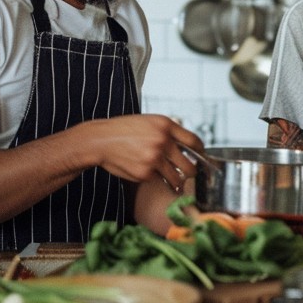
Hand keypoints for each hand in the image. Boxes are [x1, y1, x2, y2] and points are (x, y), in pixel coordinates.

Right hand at [79, 114, 204, 192]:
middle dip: (192, 172)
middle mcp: (163, 141)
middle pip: (190, 165)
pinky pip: (158, 180)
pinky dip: (155, 178)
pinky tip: (145, 170)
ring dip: (176, 180)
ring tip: (172, 178)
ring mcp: (154, 158)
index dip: (201, 152)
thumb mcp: (150, 122)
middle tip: (189, 173)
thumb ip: (169, 131)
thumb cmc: (125, 130)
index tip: (201, 156)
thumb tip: (189, 147)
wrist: (101, 140)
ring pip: (177, 178)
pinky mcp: (145, 173)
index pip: (194, 141)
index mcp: (166, 125)